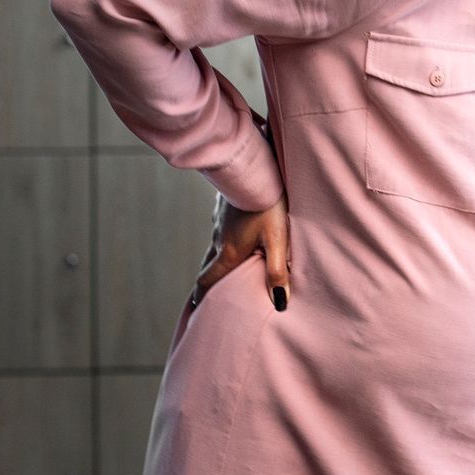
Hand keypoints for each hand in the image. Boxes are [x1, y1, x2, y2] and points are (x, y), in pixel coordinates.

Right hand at [191, 193, 290, 310]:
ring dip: (214, 260)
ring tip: (220, 268)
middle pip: (208, 265)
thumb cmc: (268, 205)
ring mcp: (218, 222)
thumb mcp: (277, 240)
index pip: (209, 278)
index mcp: (230, 251)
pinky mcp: (223, 208)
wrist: (253, 167)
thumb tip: (279, 303)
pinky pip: (220, 229)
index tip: (196, 308)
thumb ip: (277, 271)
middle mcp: (219, 238)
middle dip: (206, 281)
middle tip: (204, 295)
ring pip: (214, 246)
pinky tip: (231, 235)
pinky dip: (222, 239)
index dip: (201, 295)